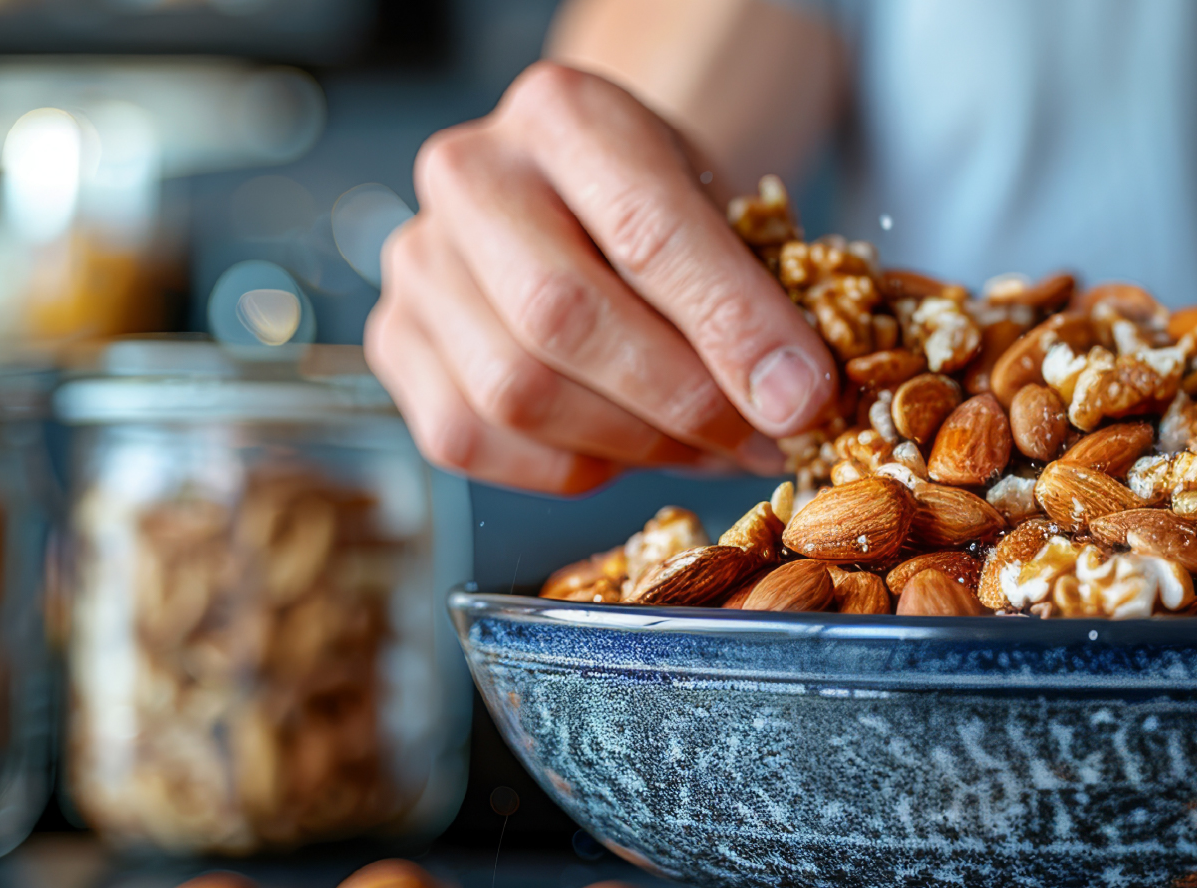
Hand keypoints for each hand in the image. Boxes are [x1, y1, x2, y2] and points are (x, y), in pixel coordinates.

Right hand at [365, 63, 838, 493]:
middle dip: (682, 401)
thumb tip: (796, 401)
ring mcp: (418, 260)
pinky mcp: (394, 341)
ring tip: (708, 446)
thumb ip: (758, 294)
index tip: (802, 398)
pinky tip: (630, 449)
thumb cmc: (664, 210)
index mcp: (564, 113)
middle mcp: (468, 174)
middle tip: (760, 438)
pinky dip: (569, 465)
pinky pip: (474, 438)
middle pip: (564, 318)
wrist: (582, 201)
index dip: (732, 328)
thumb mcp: (727, 212)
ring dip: (632, 444)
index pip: (648, 230)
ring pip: (516, 392)